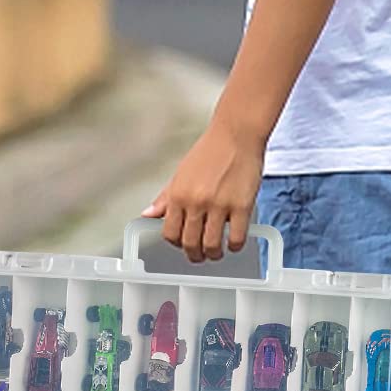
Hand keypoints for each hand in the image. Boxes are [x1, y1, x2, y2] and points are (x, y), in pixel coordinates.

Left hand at [144, 114, 263, 262]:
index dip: (175, 244)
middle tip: (199, 255)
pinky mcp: (242, 206)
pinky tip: (234, 243)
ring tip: (217, 252)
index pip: (169, 233)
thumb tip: (148, 214)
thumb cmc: (211, 151)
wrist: (236, 134)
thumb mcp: (181, 174)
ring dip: (214, 254)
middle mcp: (196, 202)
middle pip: (190, 243)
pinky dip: (235, 246)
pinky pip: (236, 238)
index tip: (182, 244)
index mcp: (178, 195)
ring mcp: (219, 206)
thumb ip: (165, 198)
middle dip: (194, 255)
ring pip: (212, 245)